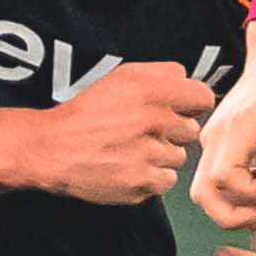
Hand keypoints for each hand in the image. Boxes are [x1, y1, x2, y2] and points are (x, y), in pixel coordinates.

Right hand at [25, 60, 214, 205]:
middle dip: (173, 131)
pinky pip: (166, 181)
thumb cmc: (86, 113)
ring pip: (179, 157)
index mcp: (151, 92)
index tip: (180, 110)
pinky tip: (131, 166)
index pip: (203, 98)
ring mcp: (148, 155)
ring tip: (133, 149)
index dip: (192, 105)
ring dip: (161, 155)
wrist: (53, 148)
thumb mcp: (121, 77)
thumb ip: (162, 72)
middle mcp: (152, 122)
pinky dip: (152, 177)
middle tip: (145, 131)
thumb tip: (187, 79)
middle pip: (191, 130)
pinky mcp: (141, 183)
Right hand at [192, 16, 255, 225]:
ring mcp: (213, 139)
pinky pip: (219, 177)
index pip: (226, 183)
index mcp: (237, 131)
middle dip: (234, 214)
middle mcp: (216, 137)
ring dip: (238, 202)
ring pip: (207, 190)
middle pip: (203, 195)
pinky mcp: (218, 141)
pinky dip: (240, 187)